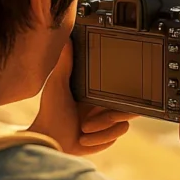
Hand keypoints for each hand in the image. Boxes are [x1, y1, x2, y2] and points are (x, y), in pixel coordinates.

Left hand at [29, 40, 137, 155]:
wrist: (49, 141)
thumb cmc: (51, 113)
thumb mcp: (57, 84)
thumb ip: (65, 63)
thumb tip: (67, 39)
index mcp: (98, 93)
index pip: (122, 88)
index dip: (126, 89)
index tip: (120, 90)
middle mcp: (107, 107)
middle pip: (130, 107)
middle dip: (112, 115)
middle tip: (91, 116)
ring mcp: (110, 123)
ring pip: (124, 122)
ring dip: (101, 127)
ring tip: (83, 128)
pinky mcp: (109, 137)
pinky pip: (118, 134)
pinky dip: (100, 138)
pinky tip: (84, 138)